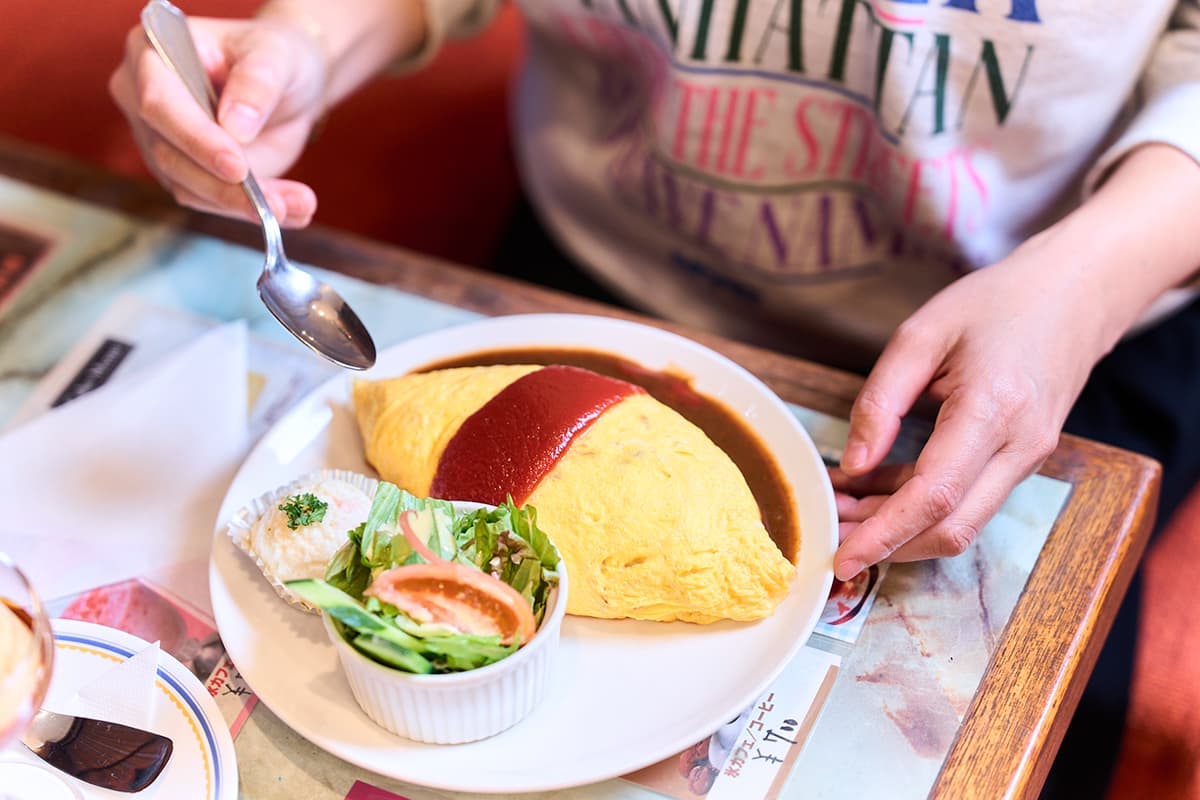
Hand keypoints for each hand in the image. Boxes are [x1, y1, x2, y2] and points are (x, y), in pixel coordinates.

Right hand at [109, 15, 324, 226]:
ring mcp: (160, 141)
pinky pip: (211, 201)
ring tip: (298, 206)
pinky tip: (292, 209)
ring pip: (188, 188)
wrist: (286, 84)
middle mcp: (142, 99)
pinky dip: (251, 210)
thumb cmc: (273, 57)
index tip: (237, 167)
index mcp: (150, 54)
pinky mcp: (183, 174)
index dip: (197, 140)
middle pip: (170, 155)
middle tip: (275, 205)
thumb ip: (256, 84)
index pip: (160, 105)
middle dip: (224, 187)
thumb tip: (236, 126)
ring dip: (244, 205)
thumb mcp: (275, 57)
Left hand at [831, 237, 1116, 579]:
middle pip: (952, 528)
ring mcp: (1028, 458)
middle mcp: (1019, 447)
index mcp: (992, 410)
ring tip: (845, 503)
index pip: (934, 496)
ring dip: (901, 526)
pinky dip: (921, 505)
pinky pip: (970, 499)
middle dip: (888, 543)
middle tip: (832, 529)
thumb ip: (880, 401)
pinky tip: (878, 485)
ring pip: (961, 522)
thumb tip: (853, 464)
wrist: (1075, 293)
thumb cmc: (996, 304)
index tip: (842, 557)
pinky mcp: (1023, 459)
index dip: (883, 534)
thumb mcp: (920, 335)